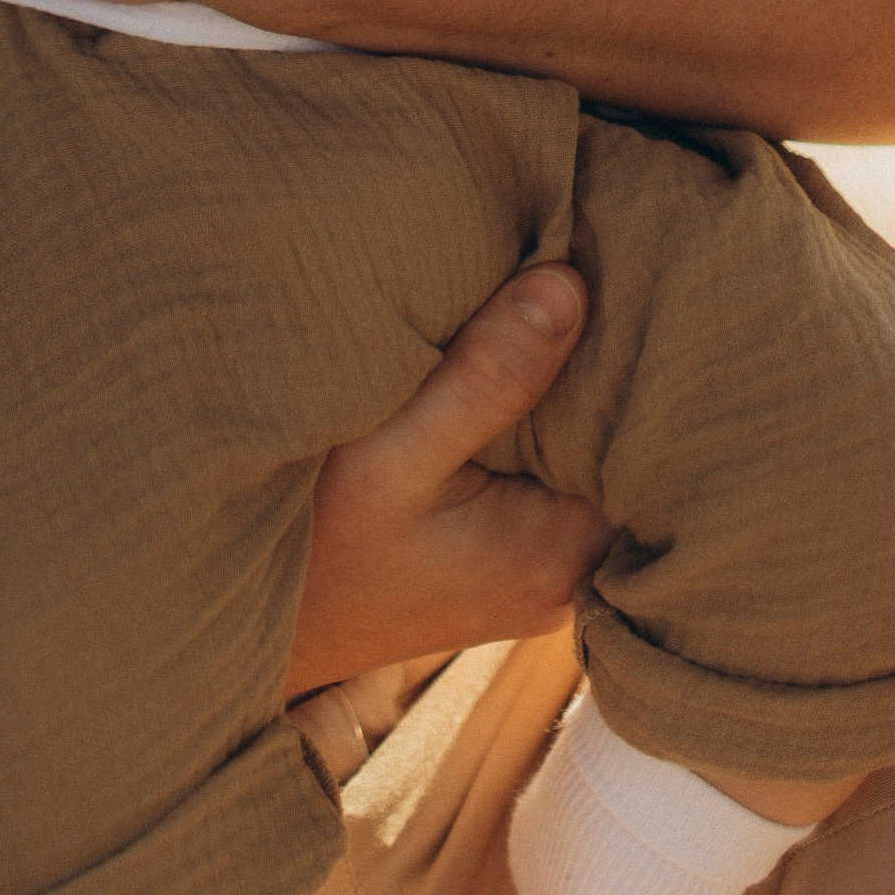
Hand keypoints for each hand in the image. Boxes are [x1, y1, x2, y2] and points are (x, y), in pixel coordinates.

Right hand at [284, 264, 605, 691]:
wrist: (249, 618)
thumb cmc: (313, 547)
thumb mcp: (389, 451)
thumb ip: (486, 376)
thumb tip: (570, 286)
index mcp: (563, 553)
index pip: (645, 435)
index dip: (629, 355)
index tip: (603, 282)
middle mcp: (570, 571)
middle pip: (617, 442)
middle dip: (597, 365)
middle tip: (570, 276)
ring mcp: (539, 567)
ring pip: (579, 451)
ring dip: (559, 389)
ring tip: (533, 313)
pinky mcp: (507, 555)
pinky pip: (548, 468)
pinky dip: (532, 417)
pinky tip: (503, 371)